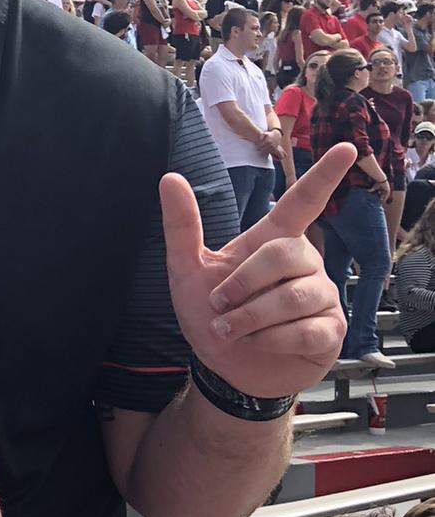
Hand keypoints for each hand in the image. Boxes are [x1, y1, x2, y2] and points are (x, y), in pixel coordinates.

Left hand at [162, 144, 353, 397]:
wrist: (222, 368)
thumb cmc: (212, 315)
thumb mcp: (187, 271)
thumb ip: (182, 226)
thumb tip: (170, 177)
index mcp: (272, 241)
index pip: (303, 201)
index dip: (324, 176)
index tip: (347, 148)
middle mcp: (304, 262)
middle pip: (286, 253)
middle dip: (244, 283)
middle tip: (220, 306)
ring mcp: (322, 295)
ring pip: (295, 297)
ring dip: (251, 318)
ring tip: (231, 329)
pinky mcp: (329, 330)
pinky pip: (307, 329)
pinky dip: (272, 340)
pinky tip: (260, 344)